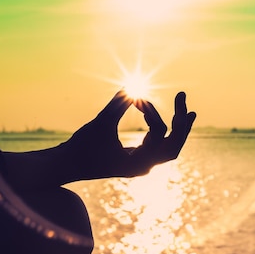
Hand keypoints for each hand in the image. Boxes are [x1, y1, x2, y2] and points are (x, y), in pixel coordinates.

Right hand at [61, 90, 195, 179]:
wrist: (65, 166)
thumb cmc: (81, 146)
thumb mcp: (100, 124)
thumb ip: (118, 105)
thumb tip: (133, 86)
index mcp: (138, 163)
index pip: (158, 133)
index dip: (151, 112)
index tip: (138, 98)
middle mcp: (144, 167)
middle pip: (174, 146)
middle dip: (181, 123)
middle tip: (182, 97)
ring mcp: (142, 165)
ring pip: (170, 149)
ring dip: (179, 129)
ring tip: (189, 111)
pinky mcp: (137, 159)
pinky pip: (160, 147)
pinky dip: (167, 132)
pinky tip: (174, 119)